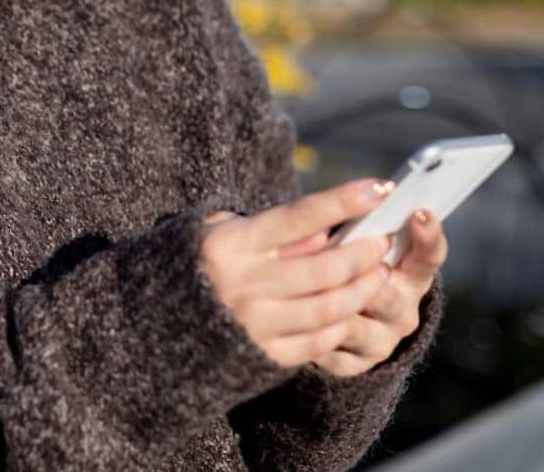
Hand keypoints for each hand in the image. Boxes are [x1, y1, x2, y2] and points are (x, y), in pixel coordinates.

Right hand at [196, 179, 396, 369]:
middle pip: (323, 268)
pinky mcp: (263, 355)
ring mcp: (253, 323)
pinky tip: (352, 308)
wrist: (161, 321)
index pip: (298, 217)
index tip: (378, 188)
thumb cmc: (204, 263)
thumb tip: (326, 231)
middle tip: (382, 242)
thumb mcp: (225, 231)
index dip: (341, 201)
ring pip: (329, 307)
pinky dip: (342, 323)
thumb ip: (274, 230)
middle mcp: (241, 284)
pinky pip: (318, 341)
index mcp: (230, 244)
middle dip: (363, 253)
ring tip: (379, 274)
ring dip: (363, 289)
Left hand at [309, 208, 446, 377]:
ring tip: (304, 290)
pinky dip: (313, 336)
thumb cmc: (349, 267)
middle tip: (343, 257)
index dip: (428, 236)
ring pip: (356, 326)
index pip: (429, 255)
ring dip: (330, 307)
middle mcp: (403, 310)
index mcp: (411, 274)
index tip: (419, 213)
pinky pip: (333, 352)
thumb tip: (358, 200)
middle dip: (361, 275)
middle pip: (388, 294)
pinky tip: (294, 321)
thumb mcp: (360, 244)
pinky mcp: (357, 363)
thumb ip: (362, 228)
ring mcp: (382, 340)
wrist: (343, 324)